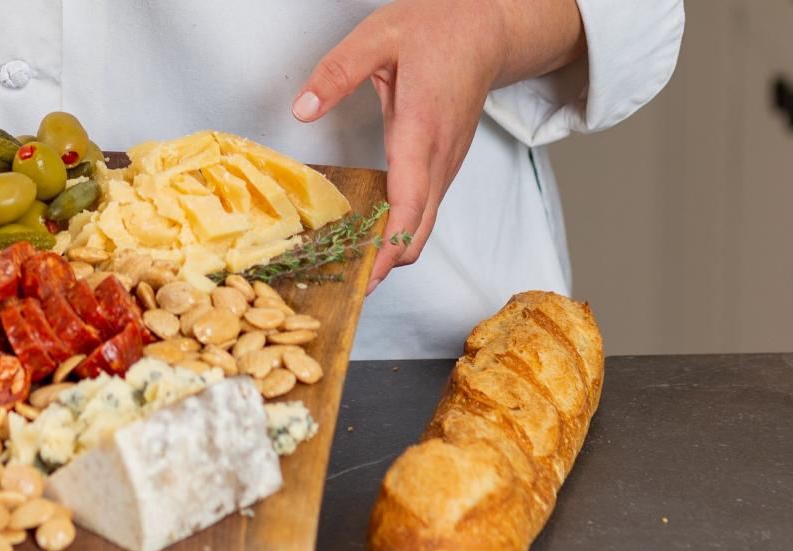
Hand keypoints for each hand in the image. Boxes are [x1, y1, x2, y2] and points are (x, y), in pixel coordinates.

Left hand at [293, 0, 583, 293]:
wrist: (490, 25)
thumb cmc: (440, 28)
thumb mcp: (379, 36)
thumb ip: (338, 72)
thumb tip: (303, 108)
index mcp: (422, 130)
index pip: (409, 205)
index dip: (389, 248)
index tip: (367, 277)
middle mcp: (440, 156)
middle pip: (420, 231)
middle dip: (386, 263)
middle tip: (345, 284)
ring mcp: (446, 163)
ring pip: (424, 223)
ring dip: (392, 248)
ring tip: (349, 263)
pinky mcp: (444, 163)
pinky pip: (424, 207)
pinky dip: (400, 228)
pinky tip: (370, 230)